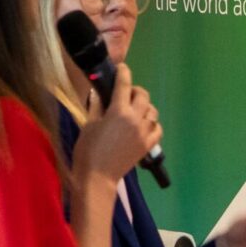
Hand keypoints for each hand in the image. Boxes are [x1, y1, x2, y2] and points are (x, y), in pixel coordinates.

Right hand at [73, 63, 160, 183]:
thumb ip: (97, 106)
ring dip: (144, 107)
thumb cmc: (88, 150)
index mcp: (118, 111)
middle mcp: (135, 119)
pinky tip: (143, 125)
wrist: (98, 177)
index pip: (124, 84)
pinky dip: (152, 124)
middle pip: (143, 96)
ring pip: (152, 111)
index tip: (122, 68)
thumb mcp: (89, 124)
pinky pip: (157, 128)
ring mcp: (144, 133)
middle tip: (126, 94)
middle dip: (135, 91)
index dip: (123, 73)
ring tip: (134, 111)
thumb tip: (98, 93)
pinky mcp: (148, 145)